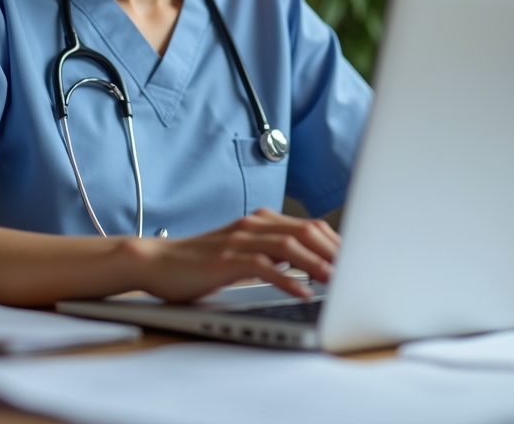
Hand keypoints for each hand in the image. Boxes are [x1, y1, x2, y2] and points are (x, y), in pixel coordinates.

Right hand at [124, 209, 340, 302]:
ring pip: (289, 245)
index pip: (309, 226)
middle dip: (335, 252)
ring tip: (338, 282)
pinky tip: (302, 292)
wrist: (156, 262)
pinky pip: (263, 266)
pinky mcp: (225, 259)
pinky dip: (287, 279)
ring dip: (318, 264)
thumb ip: (271, 257)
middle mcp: (253, 226)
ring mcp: (239, 240)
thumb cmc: (199, 263)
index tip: (356, 262)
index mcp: (260, 223)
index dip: (336, 243)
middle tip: (357, 272)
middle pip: (306, 231)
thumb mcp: (242, 256)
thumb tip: (307, 271)